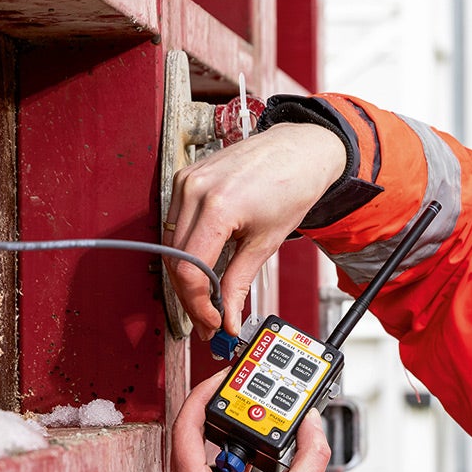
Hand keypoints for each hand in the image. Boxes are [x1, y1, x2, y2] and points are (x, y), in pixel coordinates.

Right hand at [163, 122, 345, 338]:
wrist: (300, 149)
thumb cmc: (292, 184)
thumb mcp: (267, 242)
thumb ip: (239, 283)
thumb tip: (228, 318)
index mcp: (217, 205)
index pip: (190, 270)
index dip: (198, 304)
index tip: (212, 322)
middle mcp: (194, 190)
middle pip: (175, 261)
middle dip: (190, 297)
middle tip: (209, 320)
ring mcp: (186, 181)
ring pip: (170, 245)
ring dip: (185, 276)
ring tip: (206, 299)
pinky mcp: (186, 178)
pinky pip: (175, 224)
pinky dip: (185, 250)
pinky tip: (202, 266)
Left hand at [168, 369, 331, 471]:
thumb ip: (310, 452)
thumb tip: (313, 425)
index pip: (187, 425)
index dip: (203, 394)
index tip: (220, 379)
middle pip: (189, 439)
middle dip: (215, 414)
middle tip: (236, 396)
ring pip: (196, 460)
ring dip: (222, 440)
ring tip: (247, 425)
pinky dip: (225, 465)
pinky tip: (251, 461)